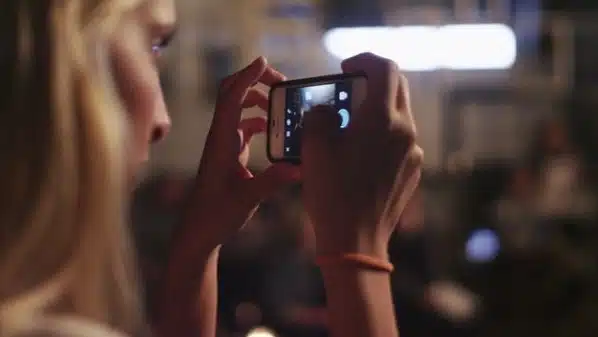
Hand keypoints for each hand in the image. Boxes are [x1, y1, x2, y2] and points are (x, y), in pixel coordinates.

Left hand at [175, 57, 299, 253]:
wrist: (198, 231)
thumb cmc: (215, 215)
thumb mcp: (246, 199)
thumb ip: (272, 181)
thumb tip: (300, 166)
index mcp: (221, 141)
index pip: (231, 97)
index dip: (248, 76)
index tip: (265, 62)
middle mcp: (221, 137)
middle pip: (233, 93)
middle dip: (255, 80)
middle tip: (282, 83)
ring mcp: (225, 144)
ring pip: (240, 108)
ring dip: (260, 99)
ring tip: (284, 104)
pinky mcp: (231, 154)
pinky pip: (246, 127)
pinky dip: (262, 121)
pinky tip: (278, 131)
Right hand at [301, 53, 422, 259]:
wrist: (355, 241)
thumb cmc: (332, 192)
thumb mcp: (314, 147)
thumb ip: (319, 115)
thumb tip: (326, 109)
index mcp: (382, 119)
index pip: (383, 68)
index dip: (363, 60)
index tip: (345, 68)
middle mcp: (405, 130)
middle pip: (397, 88)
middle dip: (372, 82)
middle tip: (348, 92)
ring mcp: (413, 152)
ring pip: (399, 116)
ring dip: (377, 111)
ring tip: (350, 127)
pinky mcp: (413, 171)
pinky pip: (400, 141)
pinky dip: (383, 136)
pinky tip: (361, 155)